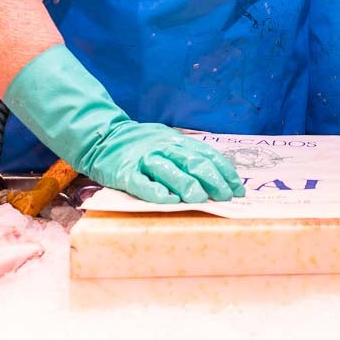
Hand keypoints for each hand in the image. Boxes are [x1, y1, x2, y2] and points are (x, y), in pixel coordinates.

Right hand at [78, 121, 242, 204]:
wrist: (102, 137)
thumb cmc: (140, 144)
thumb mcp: (167, 141)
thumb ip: (187, 154)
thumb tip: (216, 174)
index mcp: (177, 141)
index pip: (207, 155)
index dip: (224, 172)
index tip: (237, 188)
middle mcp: (163, 147)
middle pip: (192, 162)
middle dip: (212, 180)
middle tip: (225, 196)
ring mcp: (144, 159)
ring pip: (170, 171)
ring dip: (187, 185)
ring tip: (202, 199)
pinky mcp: (125, 173)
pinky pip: (142, 183)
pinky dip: (156, 192)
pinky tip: (169, 201)